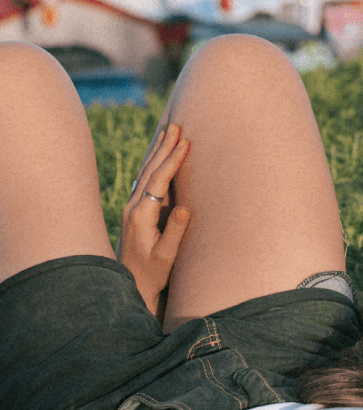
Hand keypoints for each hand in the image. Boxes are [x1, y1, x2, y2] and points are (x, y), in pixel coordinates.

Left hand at [117, 124, 189, 321]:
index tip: (185, 144)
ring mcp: (132, 206)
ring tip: (169, 132)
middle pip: (149, 170)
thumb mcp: (166, 256)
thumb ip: (175, 232)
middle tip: (177, 126)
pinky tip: (159, 155)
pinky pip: (145, 180)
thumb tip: (184, 207)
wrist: (129, 282)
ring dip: (158, 151)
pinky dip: (154, 163)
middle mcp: (133, 207)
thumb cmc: (152, 273)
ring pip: (145, 172)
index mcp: (141, 216)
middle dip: (164, 147)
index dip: (172, 161)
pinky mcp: (136, 209)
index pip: (158, 181)